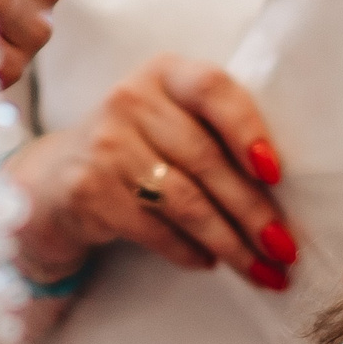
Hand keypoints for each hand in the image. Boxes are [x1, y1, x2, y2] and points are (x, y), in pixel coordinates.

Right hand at [7, 54, 297, 290]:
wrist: (58, 180)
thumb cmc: (140, 152)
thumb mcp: (174, 124)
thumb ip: (218, 137)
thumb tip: (282, 196)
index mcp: (166, 74)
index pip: (213, 89)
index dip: (247, 130)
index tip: (276, 174)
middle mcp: (131, 99)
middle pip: (206, 159)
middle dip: (253, 212)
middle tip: (284, 250)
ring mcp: (105, 144)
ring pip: (185, 201)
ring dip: (229, 242)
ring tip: (259, 270)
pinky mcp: (88, 190)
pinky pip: (153, 229)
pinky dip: (187, 251)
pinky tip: (208, 262)